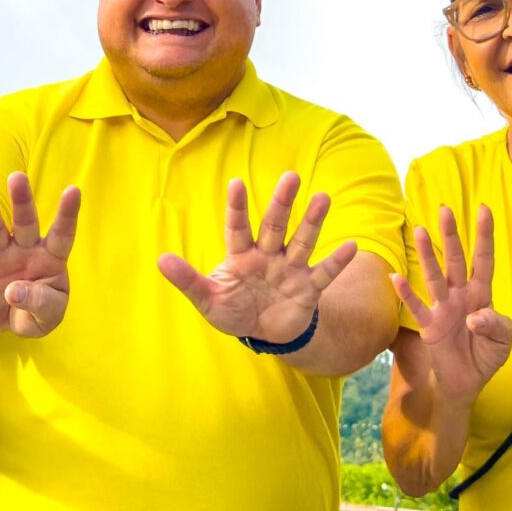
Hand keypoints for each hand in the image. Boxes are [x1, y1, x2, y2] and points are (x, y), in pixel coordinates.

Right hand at [0, 173, 79, 339]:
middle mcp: (26, 249)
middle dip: (22, 200)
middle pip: (25, 222)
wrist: (1, 319)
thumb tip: (13, 290)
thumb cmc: (32, 313)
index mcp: (50, 258)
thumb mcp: (45, 318)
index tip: (73, 190)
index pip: (61, 234)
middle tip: (17, 177)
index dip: (67, 214)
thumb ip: (39, 304)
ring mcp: (0, 253)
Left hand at [158, 173, 355, 344]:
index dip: (237, 206)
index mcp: (241, 255)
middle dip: (282, 202)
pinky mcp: (308, 288)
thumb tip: (160, 259)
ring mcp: (290, 269)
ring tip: (323, 197)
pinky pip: (323, 273)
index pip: (238, 227)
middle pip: (275, 225)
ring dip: (312, 221)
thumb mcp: (208, 299)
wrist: (264, 334)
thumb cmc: (233, 310)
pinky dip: (336, 261)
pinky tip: (350, 246)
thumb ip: (188, 280)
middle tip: (291, 176)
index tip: (235, 182)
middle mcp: (268, 255)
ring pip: (302, 241)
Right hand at [394, 204, 511, 405]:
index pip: (483, 260)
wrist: (467, 383)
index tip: (484, 210)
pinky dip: (406, 294)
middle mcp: (460, 295)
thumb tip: (475, 316)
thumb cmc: (487, 355)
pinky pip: (416, 307)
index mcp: (481, 294)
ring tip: (422, 231)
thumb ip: (496, 325)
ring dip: (428, 255)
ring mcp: (443, 308)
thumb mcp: (504, 340)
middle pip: (456, 260)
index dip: (484, 236)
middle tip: (445, 209)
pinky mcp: (429, 326)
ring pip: (435, 277)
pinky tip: (396, 278)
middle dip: (451, 236)